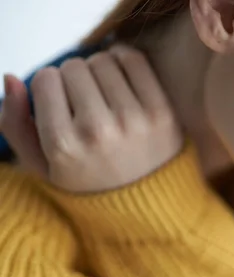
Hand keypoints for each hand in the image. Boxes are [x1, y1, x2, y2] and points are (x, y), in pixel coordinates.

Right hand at [0, 45, 182, 192]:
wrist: (144, 203)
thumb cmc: (88, 180)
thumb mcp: (42, 165)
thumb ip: (15, 124)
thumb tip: (10, 77)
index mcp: (63, 146)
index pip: (44, 79)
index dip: (49, 86)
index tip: (60, 101)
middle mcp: (98, 132)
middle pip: (74, 67)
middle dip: (74, 78)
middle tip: (84, 99)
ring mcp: (134, 122)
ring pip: (103, 61)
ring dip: (100, 70)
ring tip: (104, 94)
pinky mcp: (162, 113)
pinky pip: (135, 61)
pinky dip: (124, 62)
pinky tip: (122, 80)